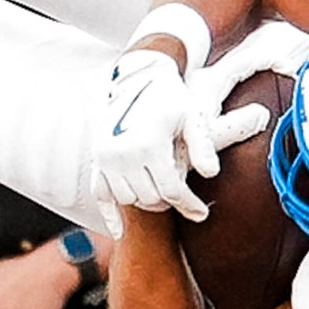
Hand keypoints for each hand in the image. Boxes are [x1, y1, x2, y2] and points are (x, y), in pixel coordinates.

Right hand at [93, 49, 218, 227]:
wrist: (138, 77)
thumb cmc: (171, 98)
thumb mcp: (192, 117)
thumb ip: (202, 146)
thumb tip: (211, 174)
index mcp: (148, 144)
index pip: (171, 190)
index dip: (189, 205)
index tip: (202, 213)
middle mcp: (123, 154)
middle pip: (150, 199)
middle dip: (170, 202)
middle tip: (184, 198)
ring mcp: (106, 158)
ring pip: (129, 199)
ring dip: (147, 201)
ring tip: (163, 194)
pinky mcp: (97, 159)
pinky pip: (100, 195)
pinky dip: (110, 214)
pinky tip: (120, 231)